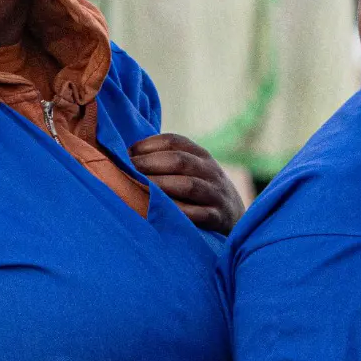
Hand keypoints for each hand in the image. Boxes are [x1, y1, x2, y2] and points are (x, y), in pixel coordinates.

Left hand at [129, 133, 243, 233]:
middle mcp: (210, 171)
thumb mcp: (190, 170)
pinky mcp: (218, 217)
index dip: (147, 145)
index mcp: (200, 155)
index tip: (125, 153)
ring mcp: (215, 194)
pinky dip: (178, 212)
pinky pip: (198, 213)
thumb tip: (123, 154)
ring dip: (160, 185)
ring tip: (137, 188)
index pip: (173, 142)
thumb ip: (165, 161)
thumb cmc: (200, 190)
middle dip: (149, 164)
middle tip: (125, 170)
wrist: (237, 218)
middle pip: (179, 160)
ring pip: (188, 185)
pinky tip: (158, 212)